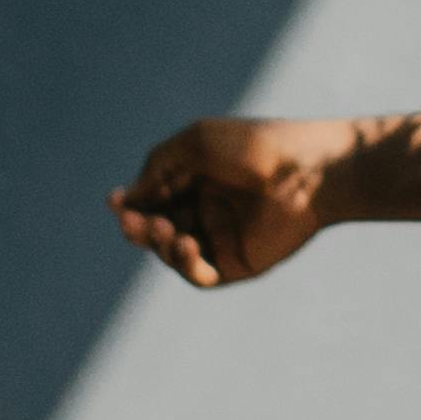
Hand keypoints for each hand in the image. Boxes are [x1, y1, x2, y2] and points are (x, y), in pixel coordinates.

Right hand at [111, 114, 348, 289]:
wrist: (305, 171)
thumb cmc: (253, 148)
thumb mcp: (194, 144)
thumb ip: (156, 169)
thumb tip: (125, 198)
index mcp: (196, 179)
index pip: (152, 198)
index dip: (130, 204)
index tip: (115, 201)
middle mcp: (206, 210)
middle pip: (156, 229)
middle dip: (138, 227)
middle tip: (133, 221)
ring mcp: (221, 238)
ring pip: (172, 254)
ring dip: (158, 244)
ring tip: (164, 229)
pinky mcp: (238, 263)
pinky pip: (200, 275)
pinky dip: (186, 264)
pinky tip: (187, 244)